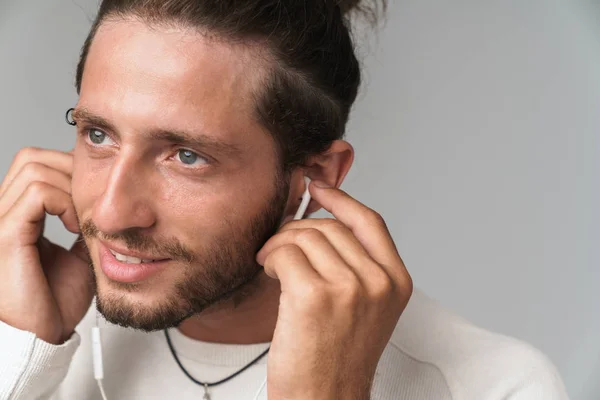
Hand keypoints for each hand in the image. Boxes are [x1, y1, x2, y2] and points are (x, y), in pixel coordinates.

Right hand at [0, 147, 92, 344]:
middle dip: (71, 170)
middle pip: (32, 158)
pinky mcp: (6, 236)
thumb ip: (83, 227)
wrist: (41, 336)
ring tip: (81, 218)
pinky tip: (74, 226)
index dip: (70, 170)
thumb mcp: (78, 255)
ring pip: (33, 167)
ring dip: (69, 185)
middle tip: (92, 201)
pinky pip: (36, 194)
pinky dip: (63, 201)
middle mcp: (4, 213)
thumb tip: (102, 207)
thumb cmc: (54, 302)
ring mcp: (1, 222)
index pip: (37, 167)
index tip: (97, 195)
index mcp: (17, 217)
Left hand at [257, 181, 412, 399]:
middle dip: (297, 231)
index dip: (342, 200)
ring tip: (272, 265)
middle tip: (280, 248)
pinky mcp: (314, 297)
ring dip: (280, 245)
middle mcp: (378, 282)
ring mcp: (349, 288)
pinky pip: (285, 253)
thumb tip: (324, 223)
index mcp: (396, 282)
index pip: (370, 222)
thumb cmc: (337, 359)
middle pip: (330, 227)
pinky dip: (270, 258)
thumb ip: (356, 266)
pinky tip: (269, 273)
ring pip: (305, 236)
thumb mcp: (365, 309)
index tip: (320, 189)